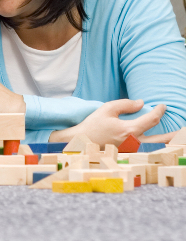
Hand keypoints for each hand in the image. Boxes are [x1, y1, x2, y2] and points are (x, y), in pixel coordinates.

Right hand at [50, 99, 165, 147]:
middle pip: (162, 139)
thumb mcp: (107, 109)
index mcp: (130, 130)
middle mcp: (134, 142)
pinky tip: (159, 143)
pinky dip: (156, 146)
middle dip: (174, 135)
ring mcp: (132, 151)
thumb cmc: (93, 125)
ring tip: (176, 138)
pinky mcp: (129, 154)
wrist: (81, 143)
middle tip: (183, 130)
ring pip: (156, 147)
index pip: (151, 119)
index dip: (159, 110)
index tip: (163, 105)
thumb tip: (141, 103)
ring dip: (167, 142)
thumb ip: (125, 104)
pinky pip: (147, 150)